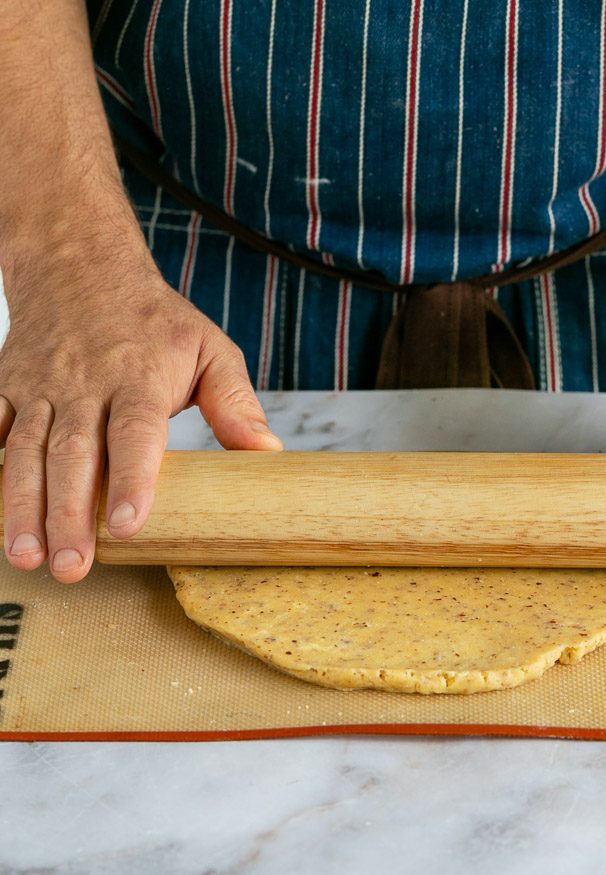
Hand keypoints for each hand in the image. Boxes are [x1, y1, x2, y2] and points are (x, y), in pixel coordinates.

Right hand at [0, 236, 281, 583]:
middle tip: (73, 566)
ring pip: (27, 451)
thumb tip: (268, 453)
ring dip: (22, 505)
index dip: (130, 479)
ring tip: (26, 556)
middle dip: (68, 513)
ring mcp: (40, 387)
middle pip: (74, 454)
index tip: (128, 525)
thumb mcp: (209, 348)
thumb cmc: (154, 321)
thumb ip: (234, 402)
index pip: (135, 432)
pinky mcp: (7, 387)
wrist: (80, 266)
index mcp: (138, 378)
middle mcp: (84, 385)